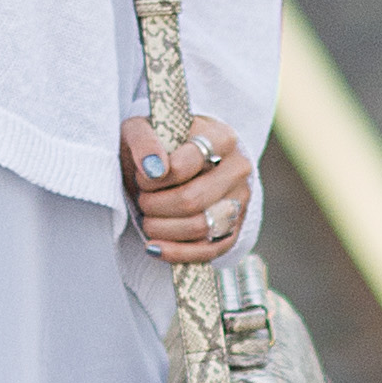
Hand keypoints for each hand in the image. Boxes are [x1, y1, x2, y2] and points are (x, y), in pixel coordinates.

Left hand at [121, 112, 257, 264]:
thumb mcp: (142, 128)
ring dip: (161, 228)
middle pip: (192, 200)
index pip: (185, 165)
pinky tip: (153, 247)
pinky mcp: (233, 230)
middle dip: (155, 205)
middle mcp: (238, 170)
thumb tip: (154, 169)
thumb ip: (144, 140)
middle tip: (143, 199)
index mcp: (221, 138)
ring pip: (200, 227)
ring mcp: (239, 202)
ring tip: (147, 218)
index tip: (143, 176)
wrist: (180, 163)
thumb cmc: (160, 144)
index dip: (154, 178)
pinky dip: (176, 253)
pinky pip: (207, 251)